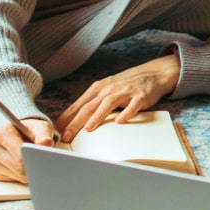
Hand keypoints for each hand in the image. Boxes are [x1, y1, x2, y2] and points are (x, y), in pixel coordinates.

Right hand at [0, 119, 57, 183]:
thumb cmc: (31, 131)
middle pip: (18, 168)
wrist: (21, 134)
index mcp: (2, 133)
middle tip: (45, 165)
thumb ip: (44, 134)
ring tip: (33, 161)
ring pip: (17, 176)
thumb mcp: (40, 127)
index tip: (44, 162)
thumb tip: (45, 143)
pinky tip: (25, 167)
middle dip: (33, 168)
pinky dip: (22, 177)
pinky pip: (13, 180)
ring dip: (28, 173)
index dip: (34, 160)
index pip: (19, 155)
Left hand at [58, 54, 179, 140]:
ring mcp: (125, 92)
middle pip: (89, 106)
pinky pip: (132, 105)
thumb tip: (73, 120)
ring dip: (97, 117)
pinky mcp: (140, 96)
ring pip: (108, 104)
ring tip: (88, 129)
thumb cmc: (126, 85)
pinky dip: (126, 113)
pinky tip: (120, 121)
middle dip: (76, 122)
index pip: (78, 104)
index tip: (56, 130)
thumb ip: (92, 103)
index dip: (66, 118)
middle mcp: (109, 89)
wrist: (153, 73)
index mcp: (98, 88)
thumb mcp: (107, 90)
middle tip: (66, 136)